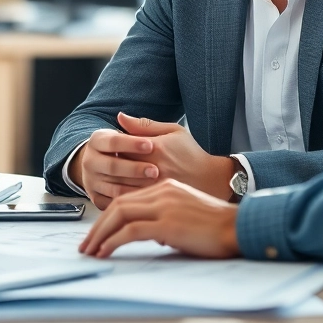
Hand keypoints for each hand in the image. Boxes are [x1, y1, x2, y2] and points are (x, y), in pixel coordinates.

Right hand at [68, 127, 160, 209]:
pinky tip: (146, 199)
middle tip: (155, 170)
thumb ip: (135, 126)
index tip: (151, 145)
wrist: (111, 166)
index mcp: (97, 140)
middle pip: (112, 166)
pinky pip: (113, 203)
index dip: (132, 144)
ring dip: (135, 187)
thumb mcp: (135, 133)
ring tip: (155, 185)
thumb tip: (122, 116)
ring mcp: (91, 181)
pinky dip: (129, 202)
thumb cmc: (129, 147)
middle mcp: (90, 161)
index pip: (113, 142)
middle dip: (135, 169)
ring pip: (113, 187)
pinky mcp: (96, 198)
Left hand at [79, 179, 240, 258]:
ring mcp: (164, 206)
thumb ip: (167, 214)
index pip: (127, 197)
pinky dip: (113, 241)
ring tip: (91, 251)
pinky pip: (131, 231)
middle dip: (98, 226)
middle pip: (118, 205)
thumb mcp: (187, 210)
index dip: (108, 216)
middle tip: (86, 244)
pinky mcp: (167, 224)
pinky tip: (106, 251)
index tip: (98, 232)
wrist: (237, 227)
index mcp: (166, 186)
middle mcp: (162, 191)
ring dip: (100, 234)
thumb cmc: (217, 223)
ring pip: (120, 215)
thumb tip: (153, 232)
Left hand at [116, 112, 233, 199]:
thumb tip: (119, 117)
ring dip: (112, 182)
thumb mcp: (173, 131)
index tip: (114, 148)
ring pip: (119, 186)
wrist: (213, 180)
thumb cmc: (192, 154)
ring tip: (114, 177)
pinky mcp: (156, 205)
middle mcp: (154, 169)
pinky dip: (120, 197)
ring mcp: (154, 189)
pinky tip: (122, 193)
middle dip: (110, 164)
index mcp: (156, 148)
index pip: (121, 145)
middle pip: (117, 166)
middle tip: (110, 163)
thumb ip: (144, 125)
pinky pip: (129, 201)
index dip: (114, 147)